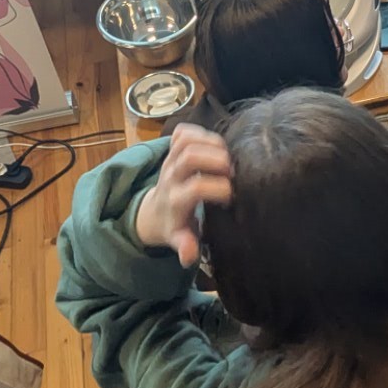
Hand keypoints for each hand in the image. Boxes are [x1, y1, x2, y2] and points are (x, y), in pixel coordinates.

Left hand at [133, 126, 231, 265]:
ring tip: (227, 156)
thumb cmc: (175, 225)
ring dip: (211, 143)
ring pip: (187, 140)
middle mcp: (170, 176)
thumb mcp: (179, 239)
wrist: (154, 212)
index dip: (218, 188)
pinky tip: (214, 145)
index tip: (232, 195)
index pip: (195, 188)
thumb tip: (188, 256)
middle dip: (216, 160)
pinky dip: (200, 132)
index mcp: (175, 200)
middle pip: (190, 157)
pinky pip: (183, 132)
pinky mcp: (171, 149)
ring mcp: (169, 160)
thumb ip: (185, 246)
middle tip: (233, 170)